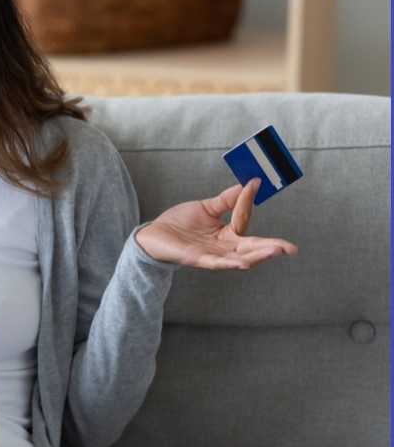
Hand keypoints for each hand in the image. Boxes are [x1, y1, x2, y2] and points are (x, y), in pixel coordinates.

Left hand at [134, 179, 297, 269]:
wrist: (154, 234)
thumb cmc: (180, 223)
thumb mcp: (207, 208)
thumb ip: (228, 200)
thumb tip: (249, 184)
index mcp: (227, 235)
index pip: (244, 220)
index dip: (247, 202)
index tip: (255, 183)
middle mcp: (223, 248)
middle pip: (252, 249)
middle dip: (271, 248)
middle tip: (291, 248)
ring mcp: (212, 256)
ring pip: (240, 258)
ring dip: (258, 256)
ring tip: (276, 251)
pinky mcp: (198, 260)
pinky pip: (217, 263)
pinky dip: (230, 263)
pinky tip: (243, 263)